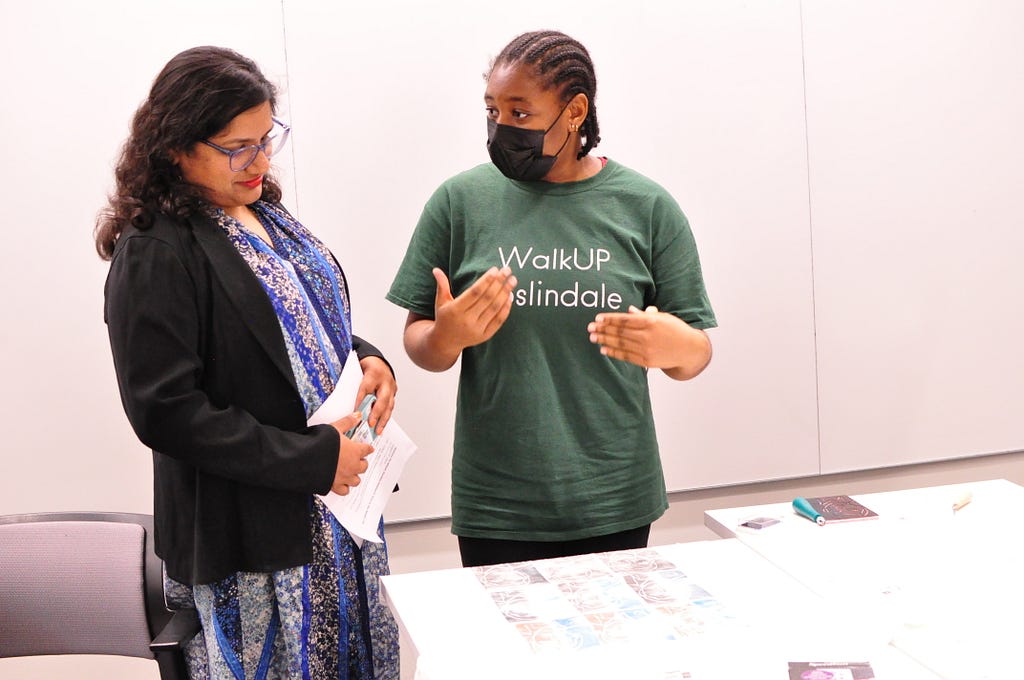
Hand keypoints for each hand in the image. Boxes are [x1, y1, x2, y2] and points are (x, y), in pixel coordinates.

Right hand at [328, 411, 373, 494]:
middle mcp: (352, 466)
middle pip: (363, 467)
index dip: (367, 448)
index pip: (367, 450)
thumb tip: (357, 416)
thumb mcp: (334, 428)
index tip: (368, 448)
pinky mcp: (334, 486)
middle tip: (357, 459)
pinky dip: (344, 488)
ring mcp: (344, 477)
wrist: (306, 459)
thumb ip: (347, 422)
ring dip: (354, 476)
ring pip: (356, 480)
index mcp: (354, 451)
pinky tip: (342, 484)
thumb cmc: (321, 443)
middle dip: (361, 463)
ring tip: (350, 472)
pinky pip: (344, 491)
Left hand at [355, 355, 396, 434]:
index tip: (355, 411)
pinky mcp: (393, 393)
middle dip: (376, 413)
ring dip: (383, 420)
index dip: (360, 400)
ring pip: (389, 406)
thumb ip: (352, 383)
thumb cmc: (366, 366)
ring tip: (377, 431)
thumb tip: (343, 399)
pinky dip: (385, 418)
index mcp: (374, 373)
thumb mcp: (357, 370)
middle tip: (370, 424)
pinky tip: (381, 426)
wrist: (378, 361)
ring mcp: (391, 387)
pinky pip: (390, 407)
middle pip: (382, 399)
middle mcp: (385, 381)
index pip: (366, 388)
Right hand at [431, 266, 516, 353]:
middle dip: (499, 283)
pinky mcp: (485, 336)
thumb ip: (441, 285)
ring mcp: (477, 329)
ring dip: (505, 293)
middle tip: (507, 270)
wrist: (445, 342)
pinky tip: (510, 296)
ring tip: (512, 281)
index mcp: (455, 310)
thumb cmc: (444, 317)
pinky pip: (498, 320)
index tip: (495, 269)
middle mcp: (467, 320)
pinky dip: (506, 308)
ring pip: (494, 308)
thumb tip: (436, 269)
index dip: (486, 280)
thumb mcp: (440, 302)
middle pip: (487, 299)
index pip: (474, 292)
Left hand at [587, 305, 711, 378]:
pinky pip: (626, 356)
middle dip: (603, 330)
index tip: (597, 318)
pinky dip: (614, 352)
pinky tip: (604, 349)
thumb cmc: (675, 329)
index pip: (625, 320)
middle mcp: (648, 335)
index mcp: (651, 321)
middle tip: (590, 328)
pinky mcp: (646, 361)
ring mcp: (647, 349)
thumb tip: (629, 310)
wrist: (689, 349)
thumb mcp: (662, 317)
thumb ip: (644, 315)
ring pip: (621, 344)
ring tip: (593, 338)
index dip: (610, 319)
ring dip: (605, 340)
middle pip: (620, 332)